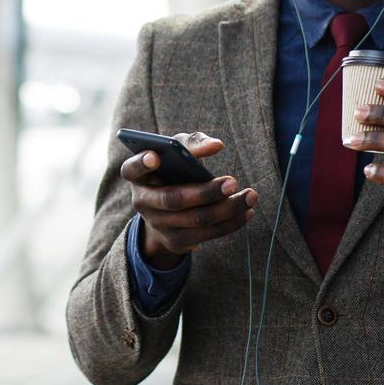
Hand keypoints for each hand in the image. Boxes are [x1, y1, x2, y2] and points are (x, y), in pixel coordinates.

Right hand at [120, 132, 257, 269]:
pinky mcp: (175, 241)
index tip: (156, 156)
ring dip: (227, 209)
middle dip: (206, 192)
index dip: (142, 163)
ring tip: (250, 196)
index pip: (132, 169)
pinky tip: (246, 212)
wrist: (168, 210)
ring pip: (196, 220)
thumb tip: (216, 145)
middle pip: (174, 199)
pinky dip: (230, 224)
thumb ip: (192, 143)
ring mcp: (158, 224)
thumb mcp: (178, 151)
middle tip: (233, 181)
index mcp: (137, 175)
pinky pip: (206, 235)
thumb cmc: (174, 170)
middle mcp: (143, 202)